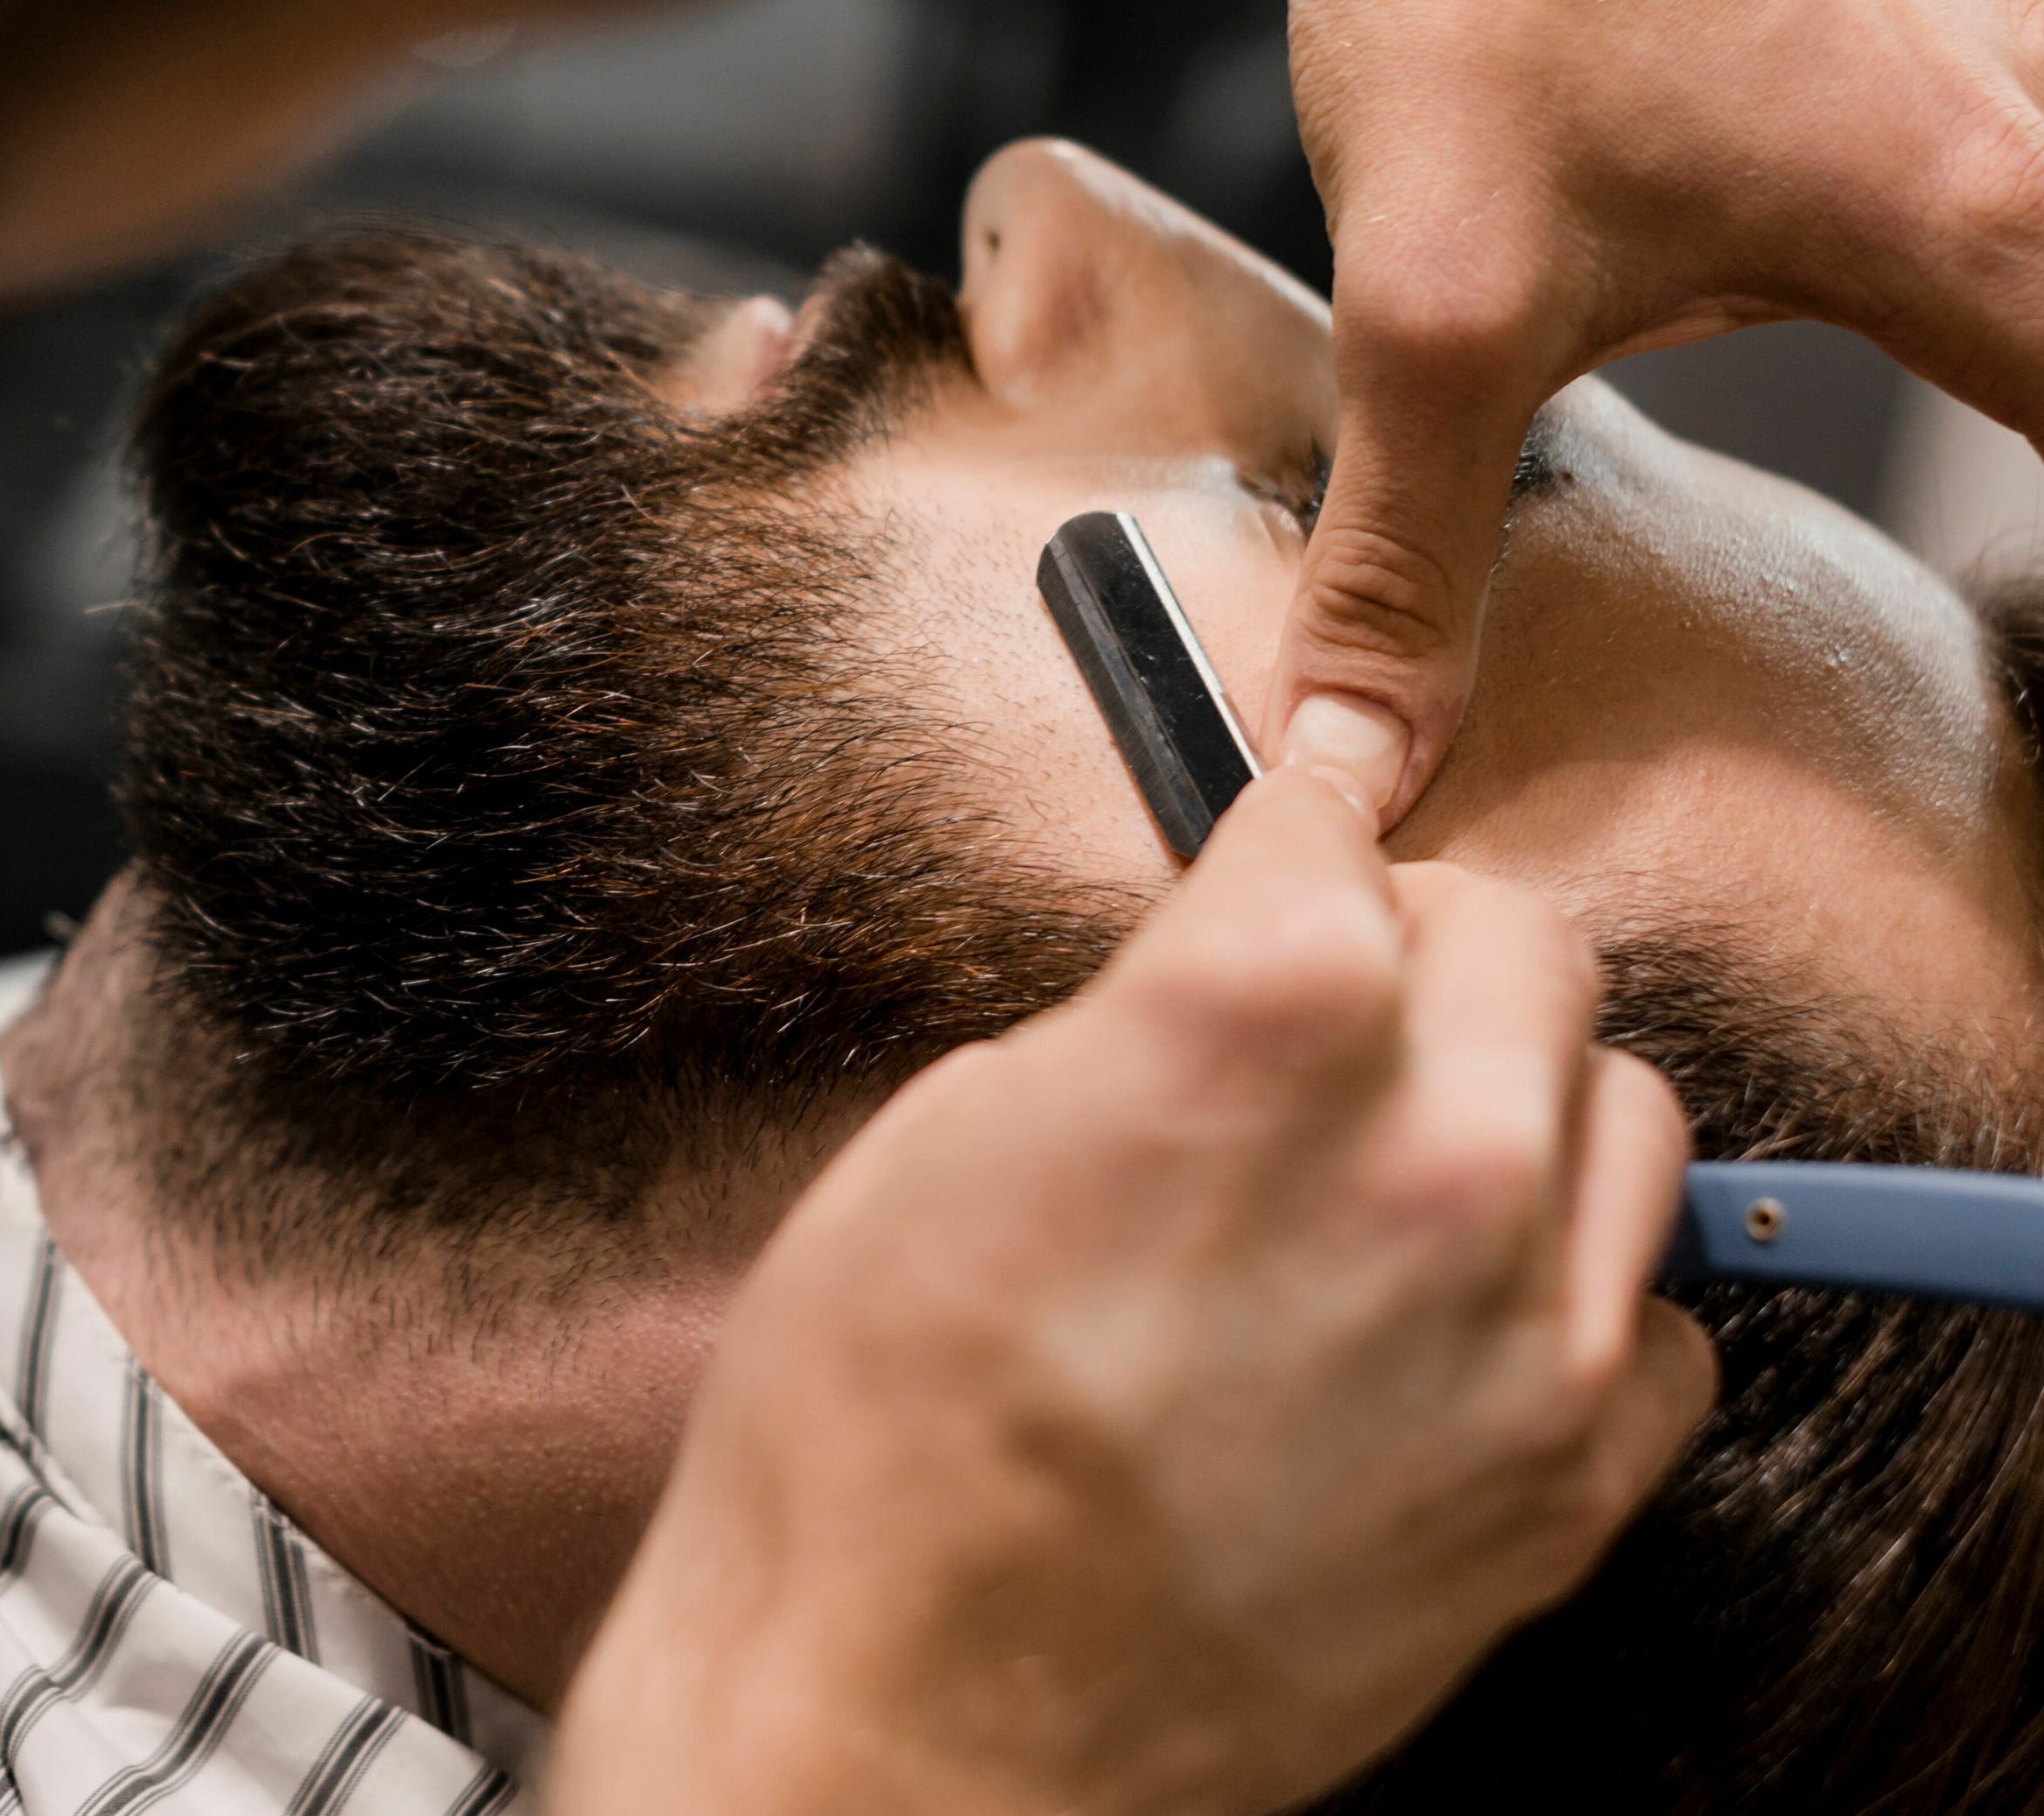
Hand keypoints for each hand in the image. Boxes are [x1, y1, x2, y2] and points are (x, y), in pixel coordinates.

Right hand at [547, 772, 1711, 1815]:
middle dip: (1422, 944)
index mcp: (1257, 1017)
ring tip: (1399, 1167)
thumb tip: (1228, 985)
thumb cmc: (872, 1433)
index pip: (1334, 825)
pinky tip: (1441, 1327)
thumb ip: (1144, 1024)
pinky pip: (1655, 1325)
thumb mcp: (954, 1133)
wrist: (901, 1716)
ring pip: (1628, 1115)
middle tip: (1339, 999)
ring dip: (1521, 1109)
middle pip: (1525, 939)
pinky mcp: (1565, 1492)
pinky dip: (1568, 1302)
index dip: (1292, 818)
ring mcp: (1526, 1333)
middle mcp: (1436, 1152)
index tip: (1304, 812)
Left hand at [980, 0, 2043, 825]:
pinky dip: (2011, 257)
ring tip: (1973, 464)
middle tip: (2005, 640)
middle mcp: (2043, 129)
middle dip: (2035, 478)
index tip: (2023, 683)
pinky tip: (1974, 301)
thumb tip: (1357, 763)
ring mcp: (2015, 47)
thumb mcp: (1428, 316)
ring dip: (2018, 365)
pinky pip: (2033, 171)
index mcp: (1978, 225)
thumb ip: (1410, 562)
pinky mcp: (1947, 9)